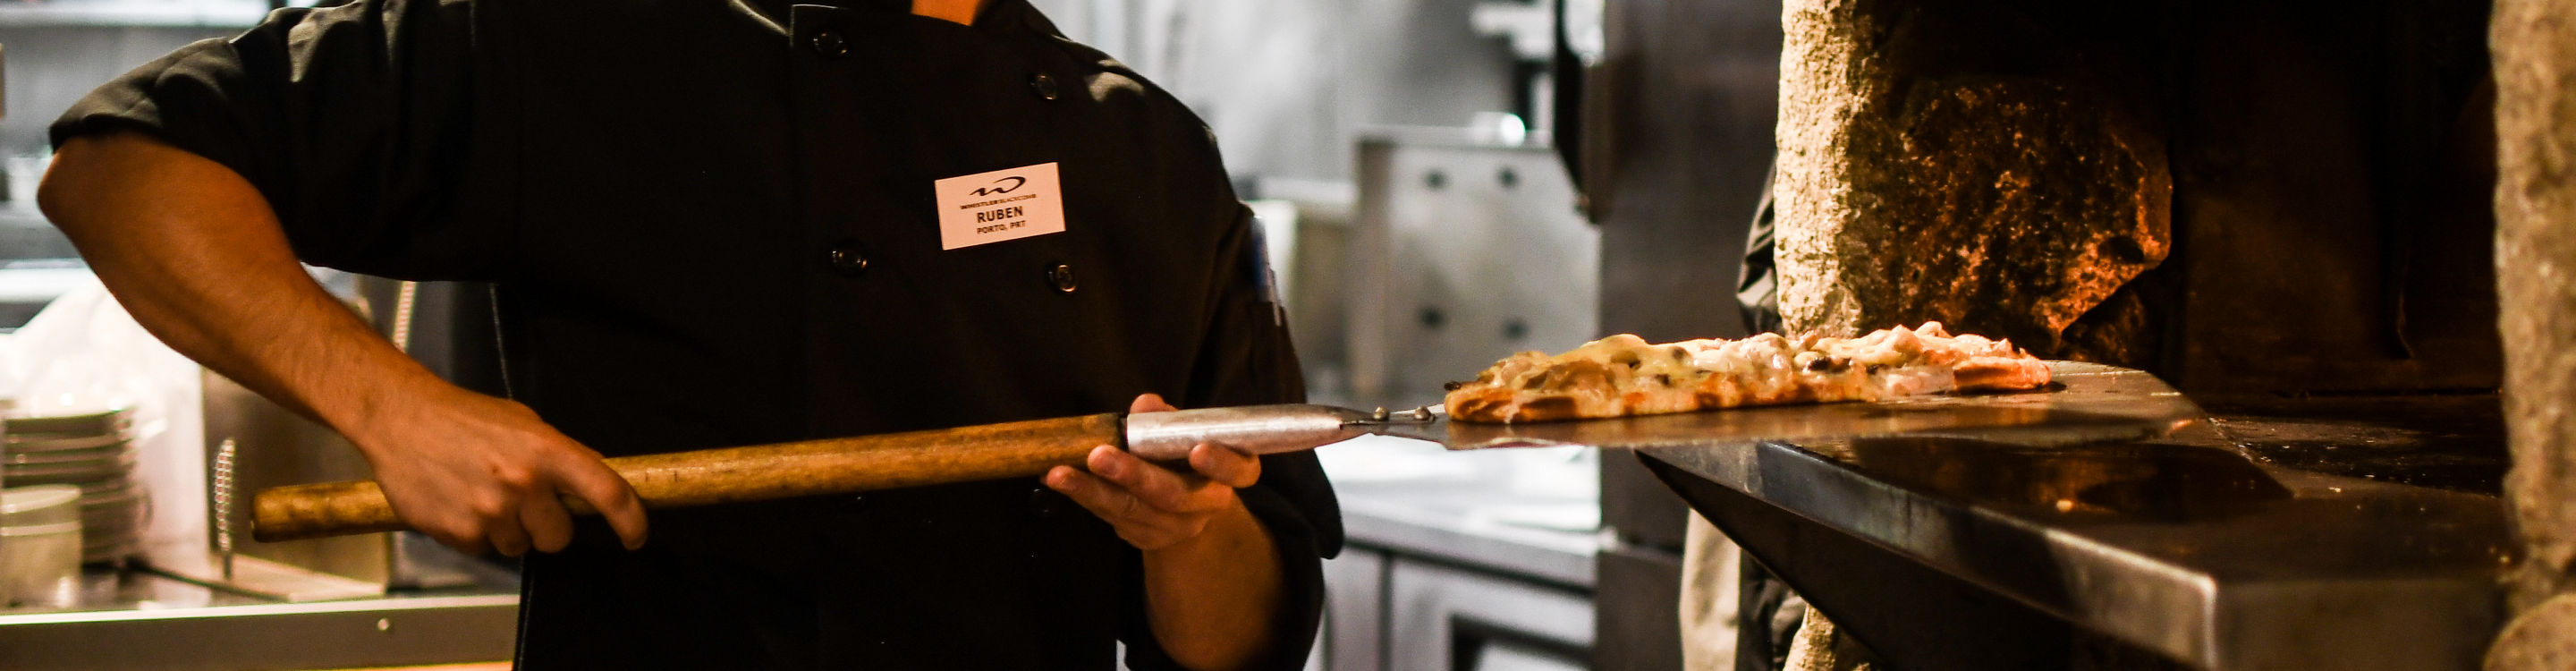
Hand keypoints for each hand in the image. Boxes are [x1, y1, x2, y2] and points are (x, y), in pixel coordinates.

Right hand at [351, 383, 647, 555]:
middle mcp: (523, 482)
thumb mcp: (525, 423)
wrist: (400, 418)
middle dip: (548, 526)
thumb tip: (598, 483)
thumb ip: (562, 456)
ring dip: (509, 530)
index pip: (608, 493)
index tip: (635, 537)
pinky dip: (476, 533)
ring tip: (482, 494)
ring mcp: (490, 511)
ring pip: (521, 547)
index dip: (631, 521)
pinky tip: (459, 501)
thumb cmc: (464, 418)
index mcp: (548, 450)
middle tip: (524, 502)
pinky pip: (484, 549)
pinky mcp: (459, 532)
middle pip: (560, 537)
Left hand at [1043, 393, 1261, 550]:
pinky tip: (1058, 479)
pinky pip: (1111, 517)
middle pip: (1173, 495)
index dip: (1221, 463)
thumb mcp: (1186, 431)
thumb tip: (1145, 405)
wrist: (1186, 507)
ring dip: (1091, 491)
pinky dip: (1083, 496)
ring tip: (1059, 473)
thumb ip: (1168, 419)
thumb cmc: (1186, 454)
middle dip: (1133, 475)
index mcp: (1232, 473)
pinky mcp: (1143, 537)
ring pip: (1132, 510)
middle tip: (1099, 456)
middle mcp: (1208, 505)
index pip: (1238, 470)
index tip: (1198, 451)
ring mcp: (1174, 527)